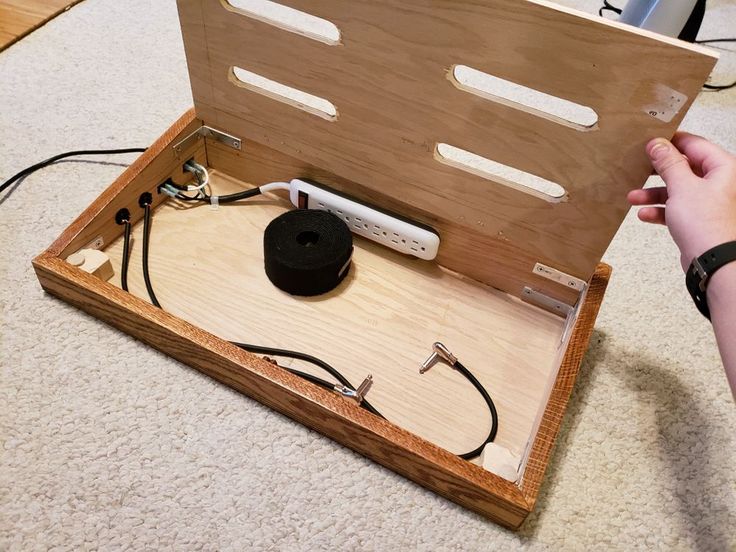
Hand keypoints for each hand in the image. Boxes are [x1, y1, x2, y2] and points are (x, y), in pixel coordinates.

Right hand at [628, 132, 735, 270]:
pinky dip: (661, 210)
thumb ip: (668, 163)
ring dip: (654, 193)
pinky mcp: (699, 220)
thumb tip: (658, 145)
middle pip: (684, 168)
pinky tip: (645, 214)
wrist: (712, 261)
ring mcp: (709, 202)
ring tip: (633, 197)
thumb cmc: (706, 224)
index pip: (694, 145)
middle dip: (658, 172)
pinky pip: (676, 209)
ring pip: (678, 189)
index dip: (671, 143)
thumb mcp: (681, 186)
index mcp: (723, 168)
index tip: (650, 143)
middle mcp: (719, 183)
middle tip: (639, 167)